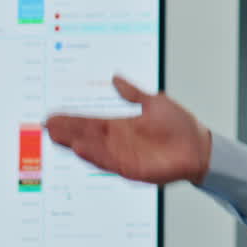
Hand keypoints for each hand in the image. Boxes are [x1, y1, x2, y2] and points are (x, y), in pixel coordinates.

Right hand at [44, 75, 212, 184]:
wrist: (200, 147)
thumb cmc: (180, 126)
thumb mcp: (153, 102)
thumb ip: (132, 93)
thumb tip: (116, 78)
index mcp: (122, 127)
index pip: (91, 123)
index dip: (72, 121)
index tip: (53, 117)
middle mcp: (119, 142)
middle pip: (87, 136)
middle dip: (68, 132)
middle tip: (47, 126)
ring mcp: (124, 156)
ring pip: (94, 150)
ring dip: (77, 144)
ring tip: (59, 137)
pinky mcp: (133, 169)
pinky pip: (110, 163)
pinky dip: (95, 156)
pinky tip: (81, 149)